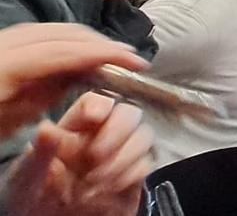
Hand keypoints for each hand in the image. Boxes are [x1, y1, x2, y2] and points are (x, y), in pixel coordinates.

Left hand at [0, 23, 147, 137]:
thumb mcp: (11, 122)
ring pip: (53, 28)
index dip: (104, 52)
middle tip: (130, 60)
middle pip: (62, 32)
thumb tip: (87, 72)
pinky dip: (66, 40)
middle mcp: (5, 44)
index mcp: (7, 65)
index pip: (65, 49)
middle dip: (99, 43)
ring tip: (110, 57)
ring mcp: (3, 41)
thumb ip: (49, 92)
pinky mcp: (3, 45)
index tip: (135, 61)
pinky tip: (78, 56)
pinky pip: (40, 33)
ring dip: (85, 40)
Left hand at [3, 92, 152, 215]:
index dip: (100, 105)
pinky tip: (109, 189)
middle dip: (117, 132)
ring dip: (123, 158)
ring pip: (143, 136)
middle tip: (95, 156)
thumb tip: (46, 129)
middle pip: (129, 113)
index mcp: (75, 128)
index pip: (95, 102)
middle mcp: (103, 136)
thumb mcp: (27, 177)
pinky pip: (147, 165)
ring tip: (96, 180)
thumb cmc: (31, 198)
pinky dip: (131, 175)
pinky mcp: (134, 176)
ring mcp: (121, 155)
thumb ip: (40, 154)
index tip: (94, 116)